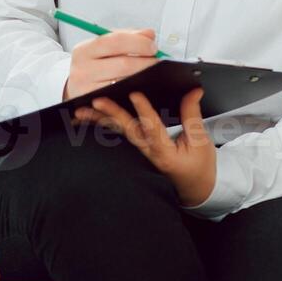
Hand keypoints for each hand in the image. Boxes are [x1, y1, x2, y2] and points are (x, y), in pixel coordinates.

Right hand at [63, 27, 158, 99]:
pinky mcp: (96, 104)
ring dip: (143, 76)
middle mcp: (82, 69)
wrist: (74, 88)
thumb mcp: (103, 47)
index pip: (115, 41)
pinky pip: (122, 96)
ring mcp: (87, 89)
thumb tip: (149, 34)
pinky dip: (134, 89)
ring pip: (125, 81)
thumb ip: (127, 37)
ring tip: (151, 71)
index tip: (152, 46)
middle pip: (123, 63)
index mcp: (84, 50)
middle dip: (145, 61)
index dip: (138, 43)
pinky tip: (141, 84)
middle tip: (156, 60)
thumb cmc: (93, 65)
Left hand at [72, 87, 216, 206]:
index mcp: (164, 153)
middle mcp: (147, 153)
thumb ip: (192, 114)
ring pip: (116, 133)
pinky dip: (101, 125)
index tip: (135, 94)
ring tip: (80, 110)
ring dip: (98, 121)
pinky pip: (116, 135)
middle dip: (111, 114)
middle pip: (127, 131)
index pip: (153, 129)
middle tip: (97, 100)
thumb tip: (193, 91)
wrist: (193, 189)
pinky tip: (87, 118)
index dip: (144, 111)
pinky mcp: (135, 149)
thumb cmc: (197, 167)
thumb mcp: (201, 142)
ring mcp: (139, 152)